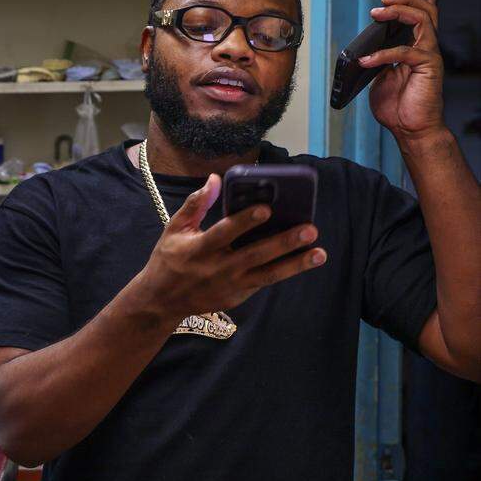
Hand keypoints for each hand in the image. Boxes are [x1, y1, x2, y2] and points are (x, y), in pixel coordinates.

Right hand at [135, 174, 326, 317]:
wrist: (162, 301)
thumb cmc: (169, 259)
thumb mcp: (174, 230)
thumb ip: (195, 204)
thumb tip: (215, 179)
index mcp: (199, 248)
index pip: (225, 232)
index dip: (245, 221)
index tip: (267, 209)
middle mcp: (217, 268)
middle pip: (255, 254)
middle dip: (283, 243)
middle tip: (310, 230)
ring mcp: (230, 285)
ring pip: (267, 273)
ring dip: (295, 264)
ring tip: (319, 253)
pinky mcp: (238, 296)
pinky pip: (264, 282)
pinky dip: (285, 272)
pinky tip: (305, 261)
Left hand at [362, 0, 445, 140]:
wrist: (410, 129)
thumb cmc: (398, 106)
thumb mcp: (381, 78)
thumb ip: (379, 61)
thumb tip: (368, 50)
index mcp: (417, 48)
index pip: (424, 17)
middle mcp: (427, 48)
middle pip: (425, 11)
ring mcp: (429, 56)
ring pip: (421, 20)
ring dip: (397, 12)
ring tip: (377, 12)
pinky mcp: (428, 66)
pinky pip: (404, 51)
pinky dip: (382, 54)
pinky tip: (366, 60)